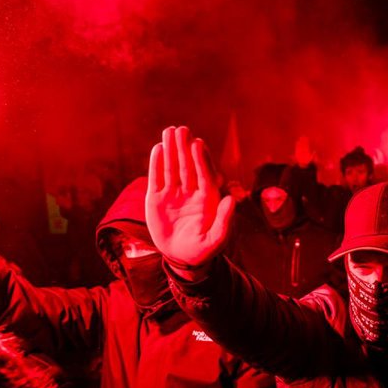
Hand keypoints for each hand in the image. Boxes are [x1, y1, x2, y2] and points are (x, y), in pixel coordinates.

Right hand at [145, 126, 234, 271]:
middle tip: (182, 129)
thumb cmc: (202, 250)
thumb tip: (231, 200)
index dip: (201, 160)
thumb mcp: (215, 240)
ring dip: (171, 150)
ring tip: (169, 131)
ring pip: (172, 168)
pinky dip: (157, 163)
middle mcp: (190, 192)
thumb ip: (224, 222)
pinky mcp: (156, 198)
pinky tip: (158, 148)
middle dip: (185, 148)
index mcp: (207, 199)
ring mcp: (173, 193)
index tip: (198, 144)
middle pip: (187, 166)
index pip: (204, 175)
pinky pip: (157, 178)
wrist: (180, 258)